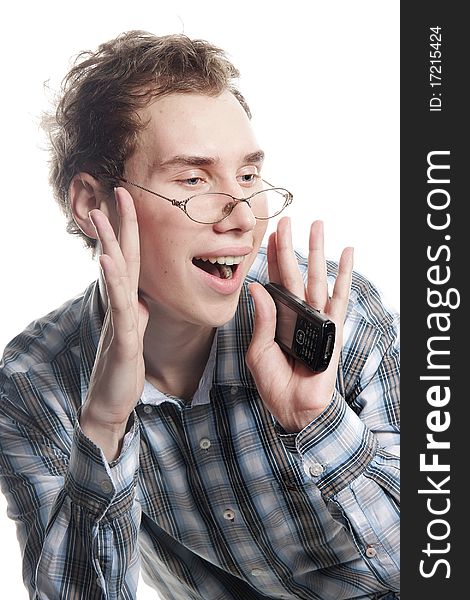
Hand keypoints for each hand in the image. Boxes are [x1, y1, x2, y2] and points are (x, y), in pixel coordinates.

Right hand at [80, 187, 148, 460]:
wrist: (111, 399)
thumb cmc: (124, 364)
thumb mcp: (136, 330)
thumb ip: (138, 309)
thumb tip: (142, 296)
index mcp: (129, 300)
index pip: (132, 258)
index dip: (133, 230)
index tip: (132, 201)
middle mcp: (121, 303)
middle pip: (121, 257)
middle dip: (118, 224)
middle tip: (117, 191)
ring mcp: (118, 318)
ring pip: (114, 275)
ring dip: (108, 243)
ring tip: (101, 214)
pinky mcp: (121, 337)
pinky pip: (119, 306)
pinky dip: (113, 281)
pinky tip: (107, 260)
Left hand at [246, 217, 352, 432]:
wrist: (294, 407)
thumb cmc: (274, 383)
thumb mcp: (258, 350)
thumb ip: (261, 320)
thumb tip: (256, 288)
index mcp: (277, 317)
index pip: (274, 281)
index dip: (271, 258)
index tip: (270, 235)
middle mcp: (298, 312)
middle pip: (294, 271)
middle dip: (291, 245)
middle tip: (288, 220)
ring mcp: (316, 317)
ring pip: (316, 276)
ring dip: (317, 250)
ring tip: (318, 224)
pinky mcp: (332, 326)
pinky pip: (340, 296)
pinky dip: (344, 274)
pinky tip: (347, 252)